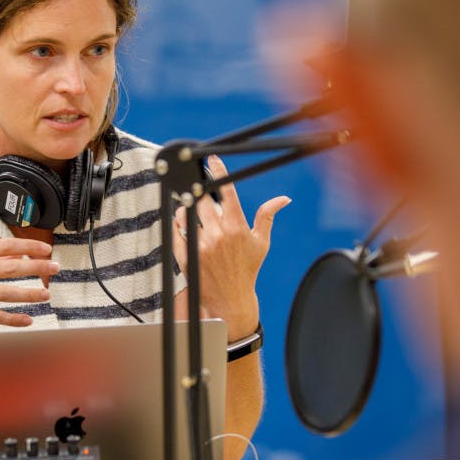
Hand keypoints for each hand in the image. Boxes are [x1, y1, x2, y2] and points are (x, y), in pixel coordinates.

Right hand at [0, 237, 59, 331]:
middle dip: (36, 268)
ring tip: (45, 294)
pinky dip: (12, 318)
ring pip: (5, 292)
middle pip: (10, 267)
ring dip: (29, 294)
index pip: (5, 245)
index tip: (46, 249)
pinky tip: (26, 319)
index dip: (29, 247)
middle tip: (55, 269)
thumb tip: (15, 255)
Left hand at [172, 155, 290, 338]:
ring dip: (186, 207)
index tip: (212, 159)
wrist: (231, 299)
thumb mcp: (261, 243)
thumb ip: (268, 217)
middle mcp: (218, 235)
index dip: (219, 172)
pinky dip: (176, 224)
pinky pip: (175, 232)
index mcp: (237, 227)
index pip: (227, 192)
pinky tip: (181, 222)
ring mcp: (201, 246)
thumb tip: (283, 199)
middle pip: (202, 200)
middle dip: (200, 192)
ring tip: (192, 209)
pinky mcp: (186, 257)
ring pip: (186, 213)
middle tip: (199, 190)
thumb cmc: (247, 269)